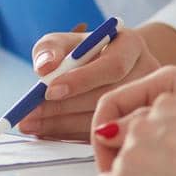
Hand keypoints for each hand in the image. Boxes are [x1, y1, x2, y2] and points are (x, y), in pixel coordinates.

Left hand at [15, 23, 160, 140]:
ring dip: (61, 124)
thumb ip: (50, 49)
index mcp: (131, 46)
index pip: (112, 66)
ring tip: (31, 125)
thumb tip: (44, 67)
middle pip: (107, 95)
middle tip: (29, 115)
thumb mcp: (64, 42)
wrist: (106, 66)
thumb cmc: (82, 52)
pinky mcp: (132, 122)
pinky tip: (46, 132)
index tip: (49, 90)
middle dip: (62, 107)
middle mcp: (145, 73)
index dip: (81, 79)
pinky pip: (100, 132)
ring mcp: (143, 100)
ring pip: (102, 117)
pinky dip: (68, 133)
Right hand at [89, 65, 175, 169]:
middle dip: (116, 151)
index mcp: (164, 79)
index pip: (110, 103)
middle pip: (122, 121)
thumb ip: (137, 126)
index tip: (103, 168)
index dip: (99, 135)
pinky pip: (157, 148)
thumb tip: (103, 133)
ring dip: (133, 160)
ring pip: (138, 138)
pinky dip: (154, 165)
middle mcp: (168, 91)